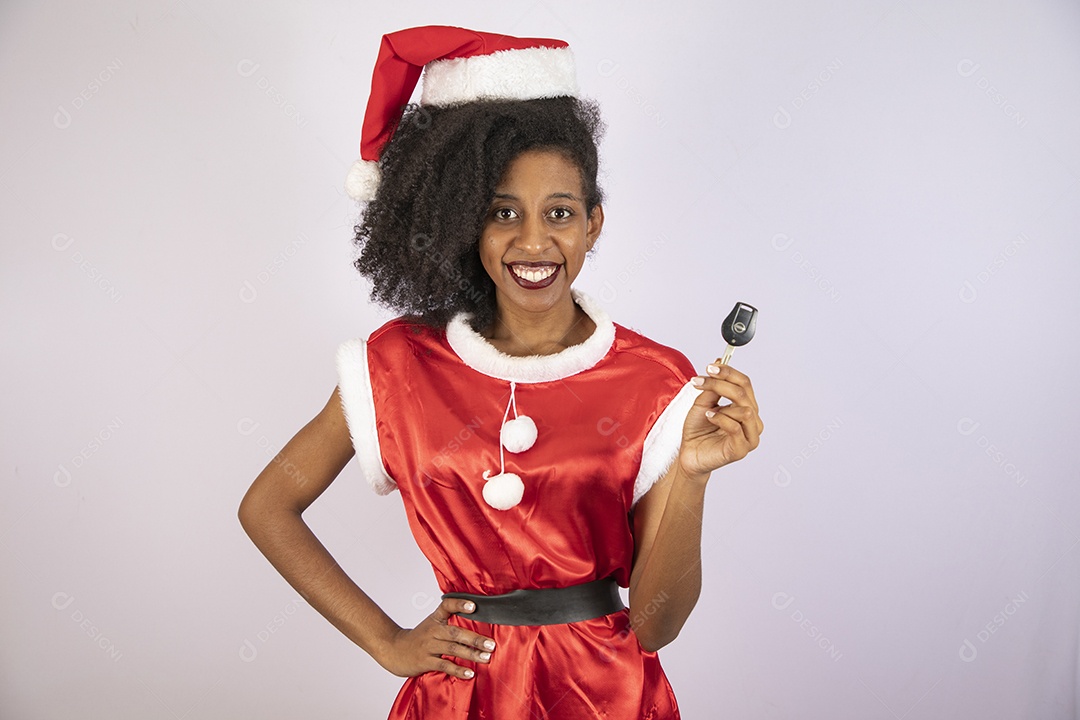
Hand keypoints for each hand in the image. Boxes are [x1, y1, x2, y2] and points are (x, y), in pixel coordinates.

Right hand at [376, 598, 495, 679]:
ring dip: (471, 654)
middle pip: (455, 632)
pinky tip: (469, 673)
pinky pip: (444, 665)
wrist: (394, 649)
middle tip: (491, 644)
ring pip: (452, 649)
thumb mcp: (432, 623)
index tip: (474, 606)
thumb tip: (476, 618)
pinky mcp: (425, 661)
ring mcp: (428, 646)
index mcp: (435, 618)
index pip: (447, 606)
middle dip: (475, 639)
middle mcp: (432, 630)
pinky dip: (458, 669)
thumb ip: (449, 620)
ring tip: (485, 658)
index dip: (460, 604)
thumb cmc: (419, 637)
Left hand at [678, 361, 763, 477]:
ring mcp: (750, 437)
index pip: (745, 384)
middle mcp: (753, 421)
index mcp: (747, 407)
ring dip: (722, 405)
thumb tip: (719, 362)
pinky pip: (736, 428)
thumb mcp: (702, 403)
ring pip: (746, 410)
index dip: (729, 373)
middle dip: (721, 384)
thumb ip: (713, 386)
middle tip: (702, 381)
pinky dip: (720, 419)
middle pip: (744, 394)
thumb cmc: (698, 430)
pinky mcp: (741, 450)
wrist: (688, 454)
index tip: (710, 367)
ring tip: (706, 410)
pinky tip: (708, 417)